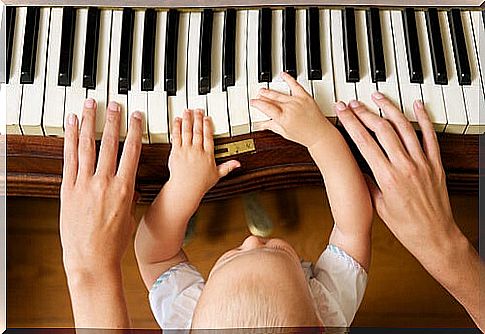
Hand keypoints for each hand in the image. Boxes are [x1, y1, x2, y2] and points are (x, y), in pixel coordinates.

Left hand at [60, 99, 141, 275]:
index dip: (134, 131)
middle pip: (109, 143)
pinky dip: (69, 139)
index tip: (136, 117)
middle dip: (113, 120)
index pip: (131, 152)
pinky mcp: (68, 189)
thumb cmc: (113, 242)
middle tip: (114, 104)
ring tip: (90, 105)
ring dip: (89, 123)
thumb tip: (129, 187)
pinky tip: (71, 125)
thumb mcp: (129, 216)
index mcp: (125, 188)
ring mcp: (84, 184)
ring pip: (87, 146)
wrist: (91, 259)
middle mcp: (104, 182)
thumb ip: (129, 196)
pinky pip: (69, 159)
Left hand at [166, 109, 239, 205]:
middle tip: (198, 110)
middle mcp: (197, 150)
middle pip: (198, 131)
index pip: (208, 136)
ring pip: (187, 131)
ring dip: (188, 119)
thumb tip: (238, 164)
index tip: (207, 118)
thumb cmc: (200, 183)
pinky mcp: (176, 151)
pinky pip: (176, 136)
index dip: (208, 125)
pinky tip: (178, 120)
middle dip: (198, 119)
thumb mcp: (217, 175)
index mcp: (208, 154)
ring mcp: (186, 150)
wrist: (186, 188)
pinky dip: (177, 127)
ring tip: (188, 111)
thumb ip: (227, 167)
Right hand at [249, 72, 331, 147]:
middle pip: (272, 99)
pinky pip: (295, 85)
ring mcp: (297, 101)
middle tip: (258, 95)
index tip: (253, 102)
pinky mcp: (305, 97)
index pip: (266, 108)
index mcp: (282, 118)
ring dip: (270, 91)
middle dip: (263, 97)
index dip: (257, 104)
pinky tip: (283, 75)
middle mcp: (289, 108)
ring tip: (264, 90)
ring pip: (280, 93)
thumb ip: (272, 126)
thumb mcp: (284, 133)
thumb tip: (261, 124)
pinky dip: (288, 79)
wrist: (320, 134)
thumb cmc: (304, 136)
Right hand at [336, 94, 482, 329]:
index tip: (343, 112)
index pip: (364, 142)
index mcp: (387, 178)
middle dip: (365, 113)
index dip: (351, 124)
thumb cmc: (406, 226)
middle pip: (382, 130)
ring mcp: (422, 163)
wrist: (435, 236)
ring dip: (389, 109)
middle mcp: (405, 166)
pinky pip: (430, 136)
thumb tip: (358, 166)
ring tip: (378, 97)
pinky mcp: (435, 164)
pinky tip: (416, 105)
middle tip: (354, 103)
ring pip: (404, 128)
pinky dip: (423, 118)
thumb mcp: (379, 206)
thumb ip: (369, 182)